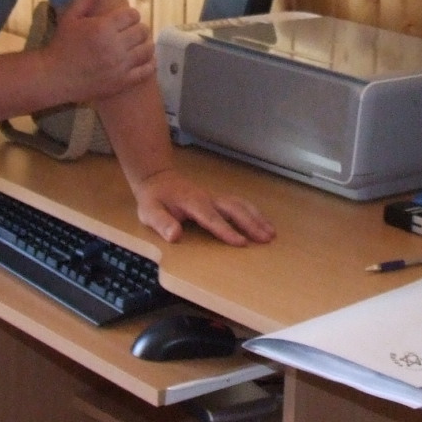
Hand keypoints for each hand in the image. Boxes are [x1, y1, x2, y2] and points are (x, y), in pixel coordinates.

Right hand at [47, 0, 153, 103]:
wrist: (54, 77)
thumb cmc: (62, 44)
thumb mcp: (71, 16)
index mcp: (103, 27)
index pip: (133, 15)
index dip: (130, 16)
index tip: (124, 20)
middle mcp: (115, 46)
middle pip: (142, 31)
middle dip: (138, 29)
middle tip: (130, 33)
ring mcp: (120, 65)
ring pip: (147, 49)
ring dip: (145, 45)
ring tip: (136, 46)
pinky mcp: (122, 82)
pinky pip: (146, 70)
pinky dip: (149, 64)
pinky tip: (143, 60)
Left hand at [133, 167, 275, 246]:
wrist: (157, 178)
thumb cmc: (154, 199)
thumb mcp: (149, 212)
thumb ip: (162, 223)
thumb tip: (175, 235)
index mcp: (193, 203)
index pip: (212, 218)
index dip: (226, 231)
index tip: (242, 243)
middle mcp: (208, 198)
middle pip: (234, 209)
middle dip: (251, 224)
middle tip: (267, 238)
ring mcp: (215, 197)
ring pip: (240, 205)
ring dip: (257, 218)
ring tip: (271, 233)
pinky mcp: (218, 199)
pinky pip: (239, 204)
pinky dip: (254, 213)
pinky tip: (263, 222)